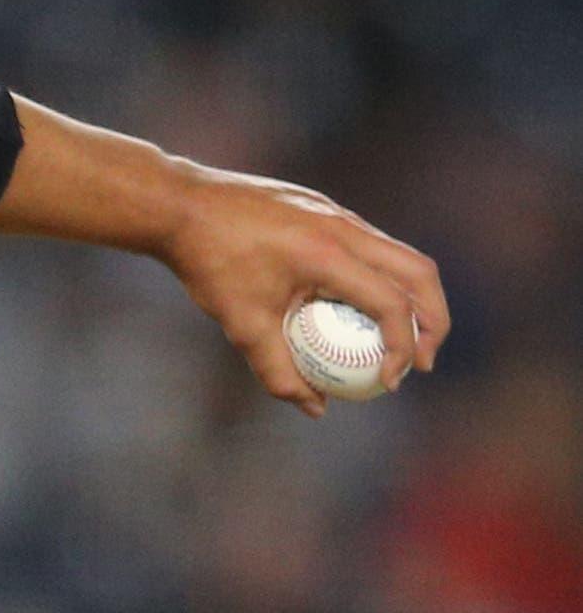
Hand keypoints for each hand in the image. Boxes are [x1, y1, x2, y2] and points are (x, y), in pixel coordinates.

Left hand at [159, 164, 448, 416]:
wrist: (179, 205)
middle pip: (419, 272)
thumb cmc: (207, 264)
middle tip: (422, 362)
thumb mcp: (240, 325)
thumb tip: (315, 407)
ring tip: (398, 341)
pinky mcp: (327, 210)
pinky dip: (382, 279)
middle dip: (433, 321)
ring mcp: (338, 213)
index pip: (391, 303)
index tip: (389, 382)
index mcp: (327, 253)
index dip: (402, 348)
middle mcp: (343, 226)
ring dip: (411, 298)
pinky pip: (371, 246)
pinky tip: (358, 311)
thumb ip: (278, 371)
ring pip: (399, 255)